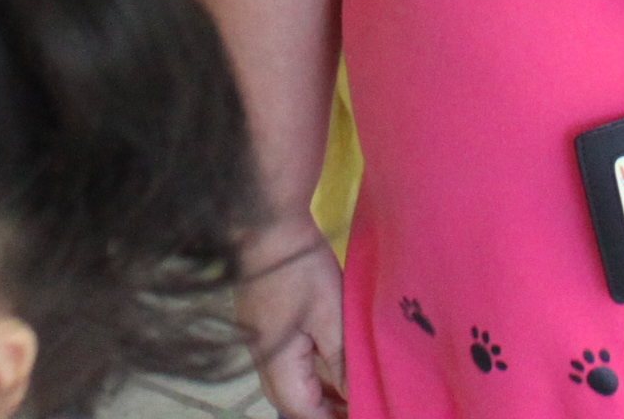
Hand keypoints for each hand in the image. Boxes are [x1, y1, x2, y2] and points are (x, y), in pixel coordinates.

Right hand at [236, 225, 348, 418]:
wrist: (266, 224)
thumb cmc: (300, 268)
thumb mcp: (331, 315)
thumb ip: (341, 362)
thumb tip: (354, 396)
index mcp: (276, 361)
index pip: (301, 410)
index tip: (363, 415)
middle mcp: (263, 359)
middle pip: (291, 403)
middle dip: (324, 412)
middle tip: (360, 407)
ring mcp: (260, 342)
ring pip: (288, 384)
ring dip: (317, 394)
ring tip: (351, 394)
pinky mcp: (264, 326)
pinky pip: (286, 364)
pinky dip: (309, 373)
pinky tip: (331, 367)